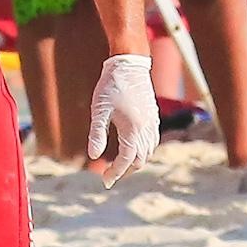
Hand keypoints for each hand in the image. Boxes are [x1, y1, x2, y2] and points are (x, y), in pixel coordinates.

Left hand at [87, 53, 157, 187]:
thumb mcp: (99, 110)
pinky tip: (132, 149)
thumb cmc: (110, 86)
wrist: (129, 64)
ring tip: (119, 166)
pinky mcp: (153, 116)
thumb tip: (93, 156)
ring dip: (135, 161)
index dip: (116, 172)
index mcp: (133, 128)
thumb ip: (96, 134)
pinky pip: (152, 140)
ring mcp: (152, 122)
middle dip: (125, 170)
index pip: (127, 159)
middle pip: (140, 159)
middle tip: (109, 176)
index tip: (105, 181)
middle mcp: (147, 128)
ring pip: (148, 151)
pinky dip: (143, 150)